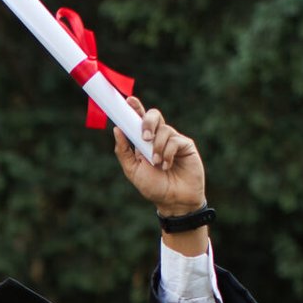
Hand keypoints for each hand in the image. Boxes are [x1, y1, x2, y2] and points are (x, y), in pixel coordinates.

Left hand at [113, 97, 207, 241]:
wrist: (174, 201)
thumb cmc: (154, 187)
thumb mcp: (133, 171)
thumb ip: (124, 151)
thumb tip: (117, 129)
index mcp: (144, 141)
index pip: (139, 120)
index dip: (134, 108)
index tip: (128, 100)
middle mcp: (158, 137)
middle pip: (154, 115)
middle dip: (147, 122)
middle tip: (144, 137)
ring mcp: (173, 140)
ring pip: (164, 130)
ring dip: (157, 148)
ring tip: (157, 164)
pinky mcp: (185, 145)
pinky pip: (174, 140)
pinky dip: (167, 153)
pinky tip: (167, 165)